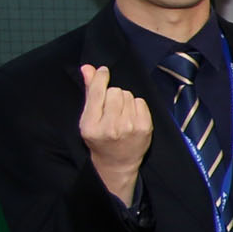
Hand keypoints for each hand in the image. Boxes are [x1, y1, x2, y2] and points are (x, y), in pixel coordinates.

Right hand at [75, 63, 152, 205]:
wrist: (117, 163)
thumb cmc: (100, 138)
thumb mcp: (88, 119)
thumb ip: (89, 93)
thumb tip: (88, 68)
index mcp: (91, 124)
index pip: (97, 92)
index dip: (100, 78)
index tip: (103, 71)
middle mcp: (110, 126)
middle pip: (115, 91)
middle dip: (113, 94)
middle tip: (111, 108)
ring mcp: (129, 127)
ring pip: (128, 95)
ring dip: (125, 100)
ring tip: (121, 114)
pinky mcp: (144, 128)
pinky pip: (140, 102)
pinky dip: (136, 106)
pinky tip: (131, 117)